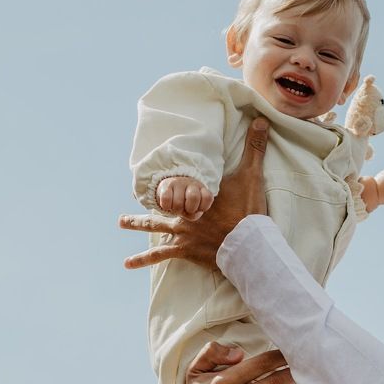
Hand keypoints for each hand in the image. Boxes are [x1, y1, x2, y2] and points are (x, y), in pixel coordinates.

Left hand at [120, 117, 269, 270]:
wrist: (246, 242)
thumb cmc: (248, 210)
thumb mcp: (252, 175)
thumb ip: (254, 148)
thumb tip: (261, 120)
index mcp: (198, 192)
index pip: (184, 183)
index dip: (178, 181)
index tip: (168, 176)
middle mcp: (185, 210)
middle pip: (163, 201)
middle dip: (150, 197)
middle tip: (135, 187)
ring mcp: (182, 230)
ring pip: (155, 226)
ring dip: (137, 223)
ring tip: (121, 222)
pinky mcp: (184, 249)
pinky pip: (159, 255)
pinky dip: (143, 259)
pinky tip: (127, 264)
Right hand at [156, 176, 213, 220]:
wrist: (170, 191)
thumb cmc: (185, 204)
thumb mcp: (193, 211)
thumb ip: (193, 214)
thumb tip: (187, 212)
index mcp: (202, 189)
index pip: (208, 198)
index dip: (202, 207)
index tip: (197, 208)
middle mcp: (191, 183)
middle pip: (193, 197)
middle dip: (189, 209)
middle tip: (185, 208)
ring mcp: (178, 182)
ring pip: (178, 202)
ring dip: (176, 209)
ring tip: (176, 207)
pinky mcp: (165, 185)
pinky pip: (166, 199)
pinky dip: (167, 206)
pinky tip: (168, 205)